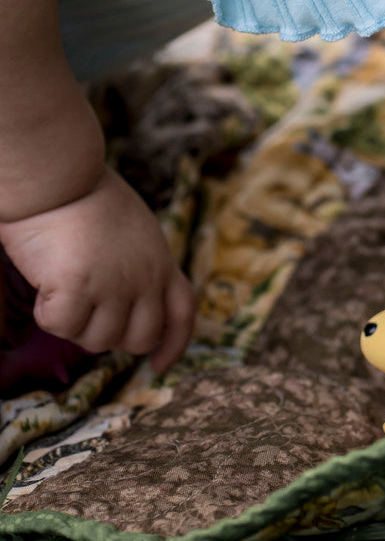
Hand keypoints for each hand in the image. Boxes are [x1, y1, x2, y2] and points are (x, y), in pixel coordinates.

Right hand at [0, 167, 195, 373]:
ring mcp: (114, 285)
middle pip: (138, 339)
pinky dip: (47, 311)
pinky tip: (46, 279)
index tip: (159, 366)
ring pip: (97, 340)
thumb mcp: (133, 229)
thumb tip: (128, 306)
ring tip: (63, 280)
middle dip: (110, 335)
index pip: (182, 312)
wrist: (60, 174)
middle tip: (84, 309)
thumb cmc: (87, 195)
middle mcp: (145, 277)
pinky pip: (60, 326)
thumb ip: (138, 265)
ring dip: (75, 322)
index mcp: (160, 260)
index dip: (174, 344)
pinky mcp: (78, 288)